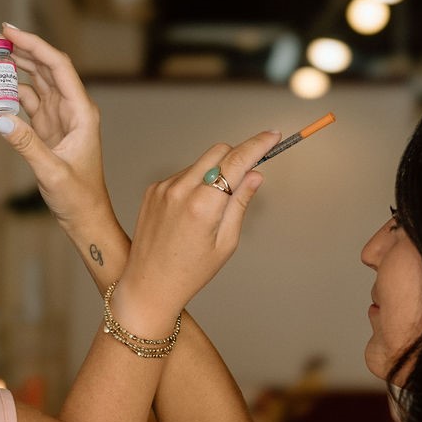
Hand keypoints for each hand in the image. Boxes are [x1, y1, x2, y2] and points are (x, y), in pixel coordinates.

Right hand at [0, 24, 111, 231]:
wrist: (85, 218)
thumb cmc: (78, 198)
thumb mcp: (51, 172)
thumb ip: (26, 145)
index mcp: (81, 112)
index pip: (58, 67)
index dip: (34, 45)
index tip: (8, 31)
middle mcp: (72, 109)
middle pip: (45, 67)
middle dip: (19, 48)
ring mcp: (59, 118)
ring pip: (36, 81)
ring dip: (14, 66)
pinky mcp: (48, 129)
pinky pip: (28, 101)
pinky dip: (12, 91)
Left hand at [112, 130, 282, 337]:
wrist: (149, 285)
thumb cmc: (190, 272)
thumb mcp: (226, 242)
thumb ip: (240, 203)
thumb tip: (255, 174)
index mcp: (203, 205)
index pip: (237, 160)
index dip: (259, 144)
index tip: (273, 136)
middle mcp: (181, 190)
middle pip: (219, 151)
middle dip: (237, 156)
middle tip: (248, 175)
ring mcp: (163, 187)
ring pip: (200, 163)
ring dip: (214, 173)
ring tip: (212, 210)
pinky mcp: (153, 190)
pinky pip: (182, 175)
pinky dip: (195, 183)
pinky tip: (191, 213)